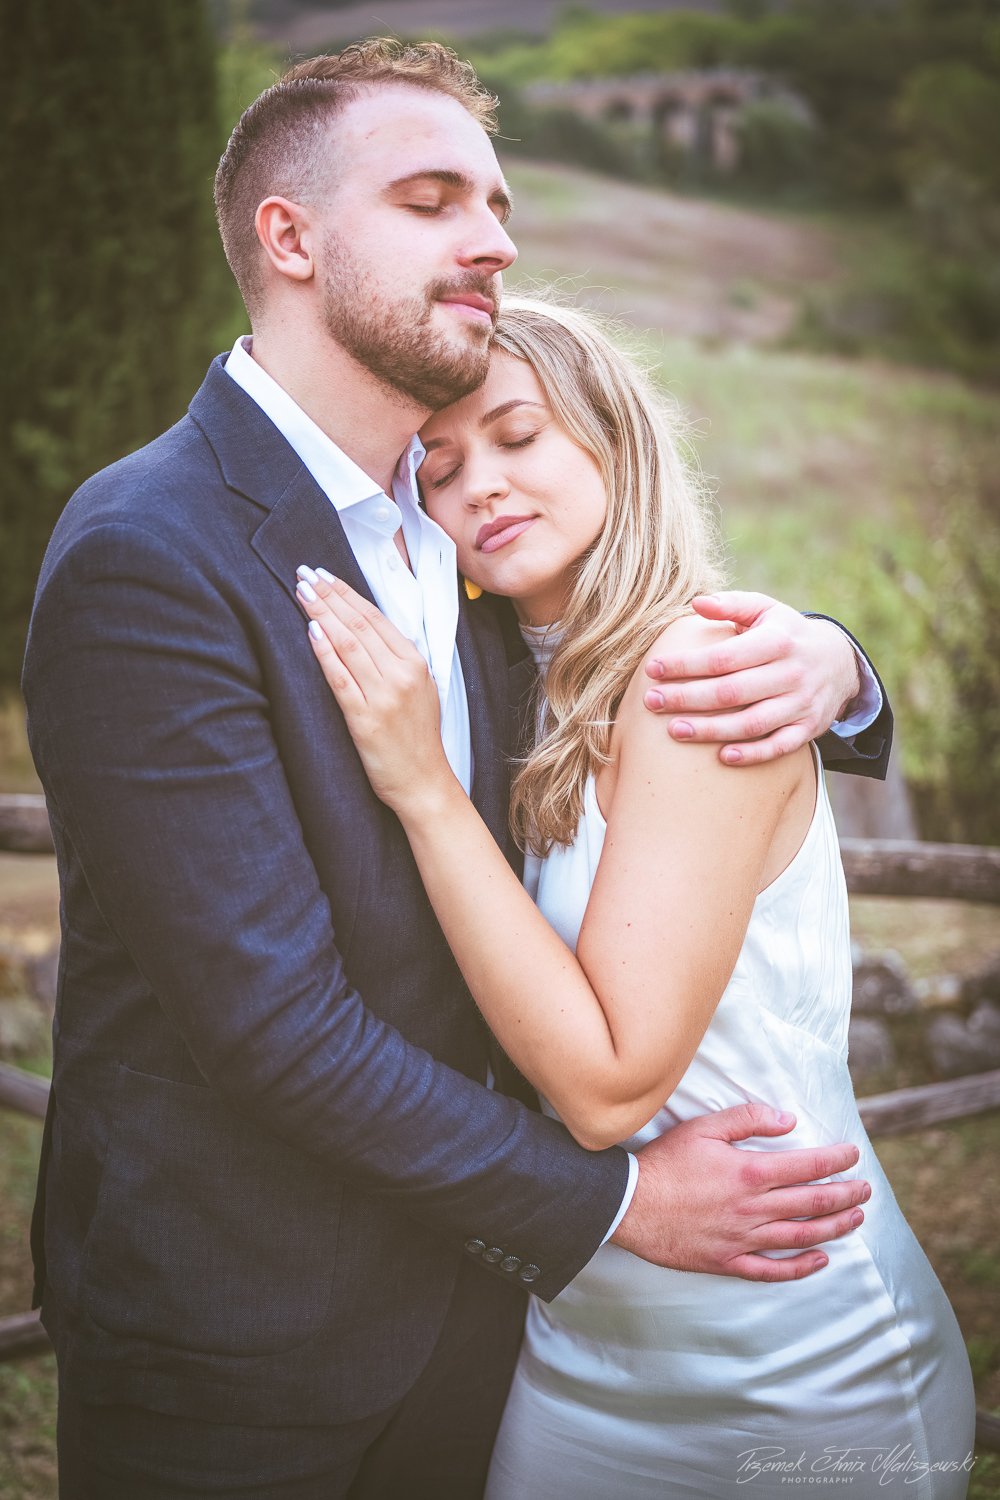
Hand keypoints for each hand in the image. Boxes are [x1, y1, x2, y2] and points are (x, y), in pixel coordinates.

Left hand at [296, 567, 449, 810]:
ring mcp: (384, 697)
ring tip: (302, 593)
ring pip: (348, 645)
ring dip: (322, 614)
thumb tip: (366, 629)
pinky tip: (310, 631)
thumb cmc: (417, 738)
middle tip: (305, 574)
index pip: (376, 618)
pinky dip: (325, 652)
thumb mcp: (421, 690)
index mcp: (416, 664)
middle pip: (359, 625)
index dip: (348, 594)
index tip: (325, 576)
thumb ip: (398, 660)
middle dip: (330, 596)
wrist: (424, 782)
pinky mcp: (366, 719)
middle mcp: (402, 675)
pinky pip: (341, 678)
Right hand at [611, 1102, 868, 1281]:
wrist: (630, 1204)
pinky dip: (801, 1267)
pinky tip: (820, 1259)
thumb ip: (748, 1119)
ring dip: (834, 1228)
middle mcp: (753, 1208)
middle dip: (845, 1195)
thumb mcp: (704, 1127)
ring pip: (801, 1236)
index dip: (836, 1160)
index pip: (808, 1165)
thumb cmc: (665, 1162)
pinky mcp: (729, 1261)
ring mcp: (744, 1239)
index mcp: (750, 1172)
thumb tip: (788, 1120)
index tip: (853, 1155)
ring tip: (855, 1219)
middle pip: (813, 1203)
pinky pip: (773, 1270)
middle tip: (865, 1190)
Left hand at [643, 593, 860, 765]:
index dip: (686, 665)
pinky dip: (752, 753)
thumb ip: (731, 604)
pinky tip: (722, 756)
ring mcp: (801, 703)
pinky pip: (779, 746)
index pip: (724, 657)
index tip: (654, 669)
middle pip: (731, 692)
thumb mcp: (766, 610)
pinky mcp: (809, 728)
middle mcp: (791, 673)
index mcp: (777, 641)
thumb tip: (696, 602)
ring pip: (752, 723)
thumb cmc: (786, 633)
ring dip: (711, 730)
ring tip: (674, 730)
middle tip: (651, 702)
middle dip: (687, 698)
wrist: (840, 661)